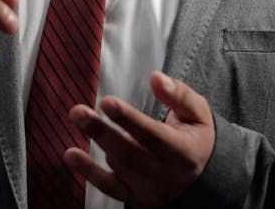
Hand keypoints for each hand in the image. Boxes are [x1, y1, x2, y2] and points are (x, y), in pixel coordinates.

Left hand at [64, 72, 214, 207]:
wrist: (203, 179)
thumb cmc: (196, 138)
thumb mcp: (198, 113)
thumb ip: (179, 94)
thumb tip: (156, 78)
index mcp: (183, 152)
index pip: (153, 136)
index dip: (129, 120)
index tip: (107, 102)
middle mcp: (165, 175)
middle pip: (129, 153)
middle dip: (101, 132)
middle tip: (77, 112)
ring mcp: (149, 190)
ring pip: (119, 168)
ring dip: (98, 142)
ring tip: (81, 117)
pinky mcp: (135, 198)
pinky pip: (108, 187)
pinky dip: (88, 172)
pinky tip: (71, 155)